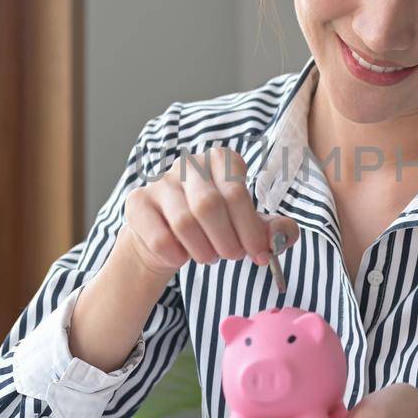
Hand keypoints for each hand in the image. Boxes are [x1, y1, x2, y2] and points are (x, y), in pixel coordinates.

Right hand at [118, 145, 298, 280]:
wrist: (169, 241)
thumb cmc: (216, 228)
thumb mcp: (250, 228)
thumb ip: (275, 231)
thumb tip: (280, 238)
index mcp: (221, 161)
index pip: (236, 191)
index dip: (249, 227)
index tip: (258, 252)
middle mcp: (189, 165)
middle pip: (209, 205)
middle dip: (227, 241)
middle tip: (234, 257)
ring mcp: (159, 183)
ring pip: (183, 222)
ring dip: (204, 250)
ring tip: (210, 257)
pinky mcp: (137, 204)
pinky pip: (160, 238)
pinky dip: (177, 256)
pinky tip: (182, 257)